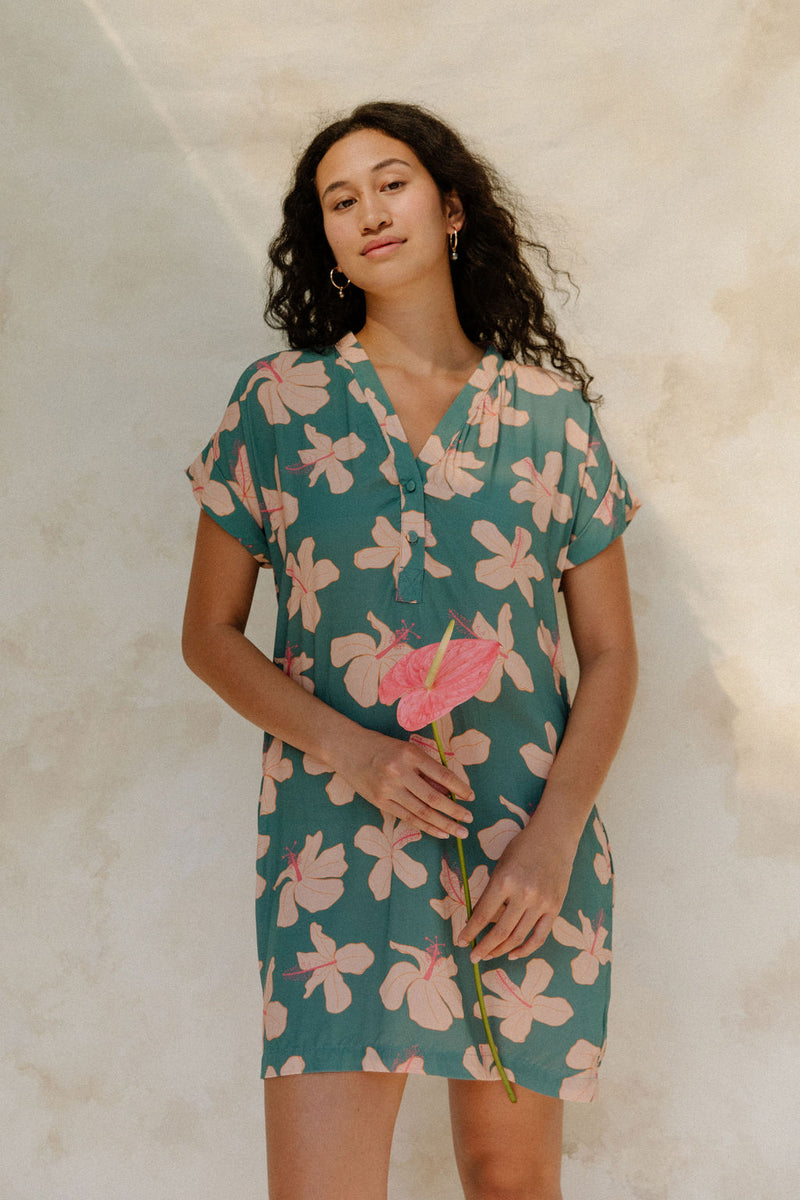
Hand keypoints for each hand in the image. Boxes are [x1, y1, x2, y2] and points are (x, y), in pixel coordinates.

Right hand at [334, 728, 474, 839]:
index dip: (459, 787)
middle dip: (454, 810)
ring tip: (459, 831)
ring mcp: (388, 788)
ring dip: (444, 824)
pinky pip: (407, 817)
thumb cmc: (380, 746)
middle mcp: (399, 772)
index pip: (441, 774)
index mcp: (410, 754)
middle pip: (433, 797)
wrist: (345, 748)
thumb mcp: (405, 749)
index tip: (470, 797)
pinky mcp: (379, 801)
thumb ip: (426, 769)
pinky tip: (439, 832)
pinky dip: (425, 826)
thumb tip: (449, 790)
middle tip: (470, 819)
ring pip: (422, 811)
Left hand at [457, 817, 576, 961]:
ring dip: (500, 950)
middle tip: (473, 957)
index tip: (460, 941)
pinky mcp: (555, 907)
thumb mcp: (500, 865)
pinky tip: (513, 954)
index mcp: (504, 881)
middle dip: (483, 947)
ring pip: (518, 937)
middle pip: (500, 932)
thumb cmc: (522, 847)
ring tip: (489, 956)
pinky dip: (525, 949)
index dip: (470, 931)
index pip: (482, 915)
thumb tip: (480, 920)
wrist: (554, 835)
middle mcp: (523, 894)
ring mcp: (541, 903)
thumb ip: (492, 892)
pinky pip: (539, 936)